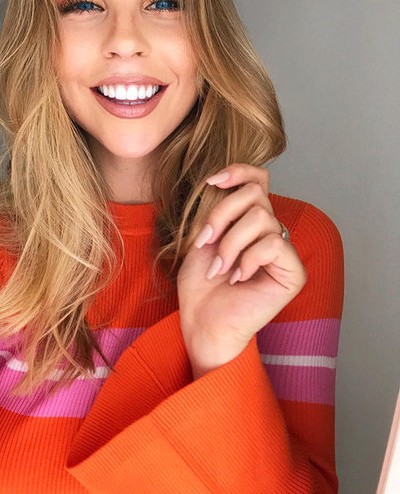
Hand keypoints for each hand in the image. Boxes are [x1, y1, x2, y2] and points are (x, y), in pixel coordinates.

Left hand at [177, 163, 306, 379]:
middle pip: (256, 194)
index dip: (239, 171)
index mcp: (251, 221)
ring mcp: (284, 252)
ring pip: (261, 218)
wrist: (202, 321)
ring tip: (220, 267)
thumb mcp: (203, 236)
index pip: (259, 180)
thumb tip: (222, 181)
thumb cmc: (200, 284)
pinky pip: (272, 244)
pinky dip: (248, 258)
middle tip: (205, 243)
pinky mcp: (293, 272)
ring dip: (231, 242)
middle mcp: (271, 231)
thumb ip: (219, 209)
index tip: (211, 181)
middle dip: (222, 215)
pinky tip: (238, 278)